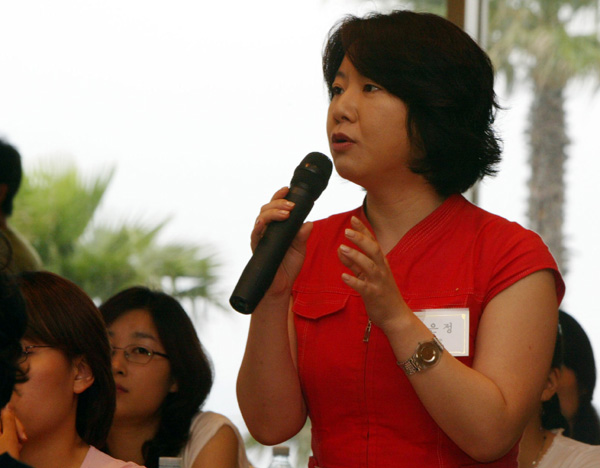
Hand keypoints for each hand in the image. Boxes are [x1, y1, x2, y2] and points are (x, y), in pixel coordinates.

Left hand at [0, 406, 26, 458]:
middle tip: (23, 441)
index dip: (14, 422)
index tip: (22, 433)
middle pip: (3, 425)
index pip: (3, 415)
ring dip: (13, 438)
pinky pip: (2, 440)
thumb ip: (9, 419)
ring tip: (19, 448)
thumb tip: (8, 405)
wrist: (4, 466)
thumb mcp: (10, 437)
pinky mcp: (0, 446)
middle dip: (15, 431)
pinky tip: (15, 450)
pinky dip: (9, 444)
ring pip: (3, 433)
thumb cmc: (4, 456)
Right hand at [251, 187, 312, 296]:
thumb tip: (309, 223)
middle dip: (278, 203)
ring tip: (286, 213)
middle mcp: (267, 230)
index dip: (279, 197)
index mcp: (277, 227)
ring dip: (272, 212)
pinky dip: (259, 226)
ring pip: (260, 217)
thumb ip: (303, 236)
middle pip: (266, 208)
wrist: (281, 286)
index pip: (275, 207)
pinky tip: (264, 222)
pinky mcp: (257, 247)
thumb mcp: (300, 249)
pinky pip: (255, 234)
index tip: (288, 189)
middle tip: (291, 206)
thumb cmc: (288, 266)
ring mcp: (260, 238)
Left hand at [337, 216, 407, 330]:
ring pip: (368, 266)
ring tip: (342, 248)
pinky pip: (363, 287)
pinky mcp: (374, 295)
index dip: (363, 230)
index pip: (372, 242)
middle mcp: (381, 269)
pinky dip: (354, 281)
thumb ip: (354, 263)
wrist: (395, 316)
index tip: (353, 219)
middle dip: (360, 239)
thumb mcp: (367, 275)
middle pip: (373, 250)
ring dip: (355, 256)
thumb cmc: (382, 294)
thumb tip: (341, 250)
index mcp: (380, 262)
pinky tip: (343, 276)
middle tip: (347, 231)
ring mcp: (378, 282)